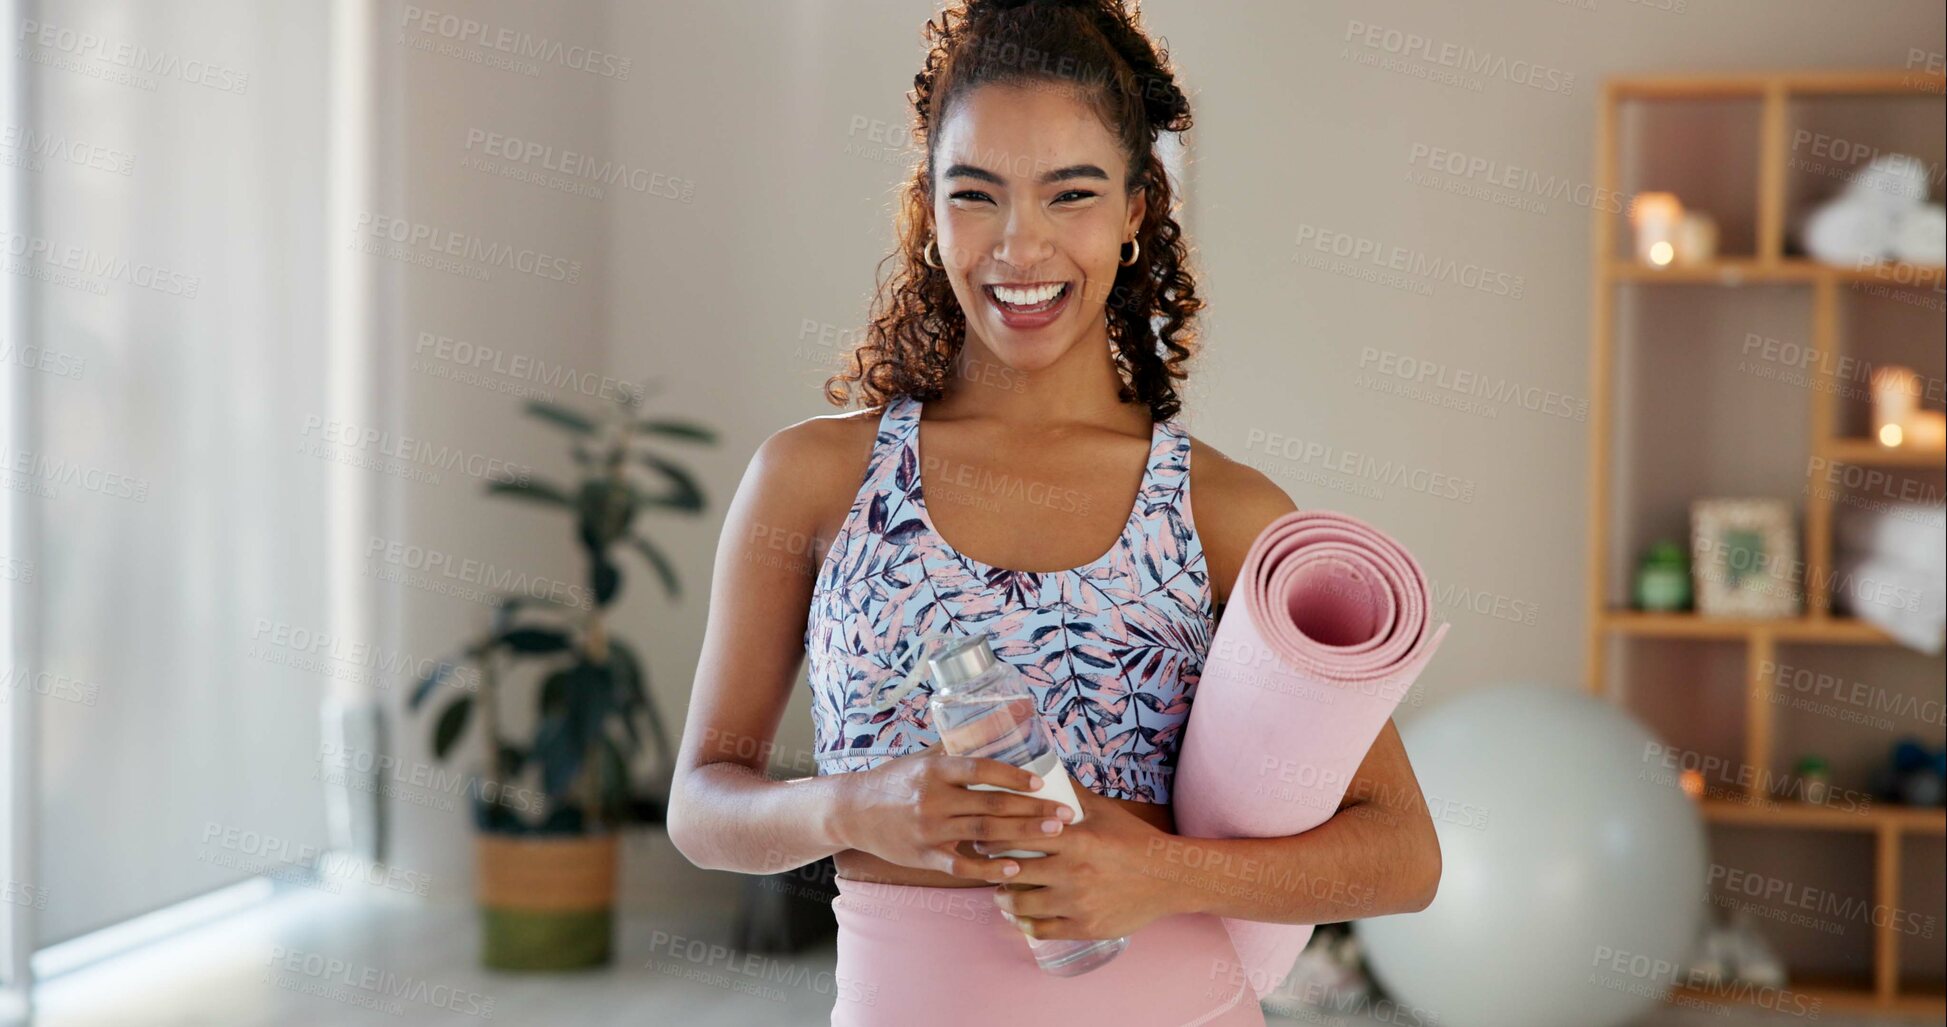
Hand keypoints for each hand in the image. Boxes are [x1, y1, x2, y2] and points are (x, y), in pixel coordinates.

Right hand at [837, 742, 1077, 882]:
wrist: (852, 811)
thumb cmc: (895, 780)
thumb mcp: (923, 757)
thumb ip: (959, 745)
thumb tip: (1001, 719)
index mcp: (934, 769)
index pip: (979, 768)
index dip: (1012, 775)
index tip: (1040, 782)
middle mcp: (931, 798)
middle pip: (990, 804)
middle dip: (1032, 810)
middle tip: (1065, 814)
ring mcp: (927, 829)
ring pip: (982, 832)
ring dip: (1022, 835)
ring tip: (1053, 835)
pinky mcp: (922, 855)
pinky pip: (961, 864)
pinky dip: (989, 868)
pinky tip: (1015, 869)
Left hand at [973, 784, 1178, 940]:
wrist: (1170, 878)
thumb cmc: (1136, 840)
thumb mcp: (1105, 811)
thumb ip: (1074, 793)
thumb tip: (1049, 769)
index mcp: (1075, 839)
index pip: (1018, 835)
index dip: (993, 837)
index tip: (981, 837)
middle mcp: (1073, 872)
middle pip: (1013, 870)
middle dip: (992, 868)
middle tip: (984, 865)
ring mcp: (1078, 903)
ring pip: (1021, 904)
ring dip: (1004, 899)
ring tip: (1001, 892)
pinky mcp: (1084, 927)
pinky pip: (1039, 930)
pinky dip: (1024, 923)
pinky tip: (1020, 916)